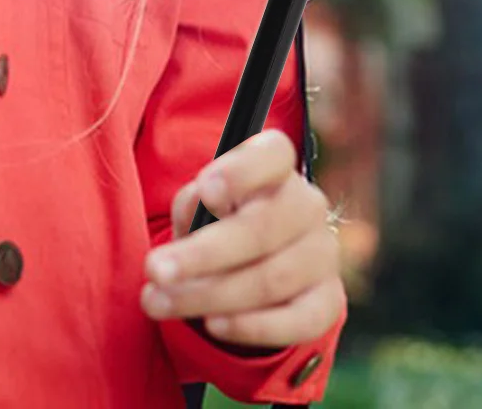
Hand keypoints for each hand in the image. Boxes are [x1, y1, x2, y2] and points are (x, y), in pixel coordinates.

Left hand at [140, 130, 343, 347]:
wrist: (252, 269)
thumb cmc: (218, 224)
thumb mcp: (199, 207)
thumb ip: (195, 202)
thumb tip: (200, 204)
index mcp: (277, 169)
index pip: (275, 154)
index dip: (242, 171)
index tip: (205, 189)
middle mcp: (307, 205)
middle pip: (262, 227)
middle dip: (203, 254)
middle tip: (155, 270)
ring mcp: (322, 254)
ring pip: (270, 279)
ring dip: (210, 295)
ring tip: (161, 303)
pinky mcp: (327, 300)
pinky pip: (298, 321)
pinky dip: (252, 327)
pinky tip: (214, 325)